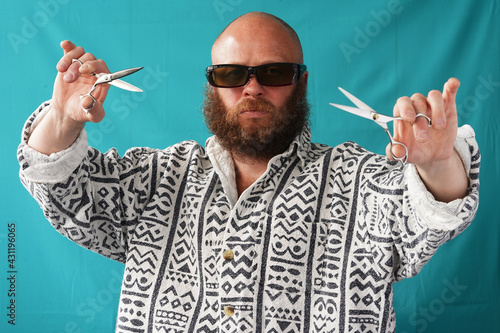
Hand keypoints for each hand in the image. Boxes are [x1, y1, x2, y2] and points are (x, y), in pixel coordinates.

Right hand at [27, 41, 110, 154]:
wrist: (67, 110)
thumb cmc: (83, 112)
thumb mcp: (91, 116)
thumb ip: (94, 110)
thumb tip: (89, 101)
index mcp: (103, 82)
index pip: (104, 68)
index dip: (95, 65)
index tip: (83, 71)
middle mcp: (95, 72)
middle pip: (90, 58)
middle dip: (78, 66)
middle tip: (69, 80)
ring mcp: (82, 66)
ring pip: (79, 53)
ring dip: (69, 60)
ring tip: (62, 72)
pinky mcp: (70, 63)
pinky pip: (72, 50)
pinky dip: (68, 46)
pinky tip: (64, 44)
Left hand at [389, 78, 467, 201]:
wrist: (433, 156)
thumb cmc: (415, 151)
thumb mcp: (405, 154)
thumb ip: (395, 153)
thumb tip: (394, 152)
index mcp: (403, 114)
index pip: (402, 103)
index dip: (405, 108)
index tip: (409, 119)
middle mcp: (417, 106)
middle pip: (417, 103)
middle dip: (420, 120)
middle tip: (423, 138)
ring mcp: (432, 105)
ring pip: (433, 96)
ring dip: (437, 110)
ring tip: (438, 127)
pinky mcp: (448, 106)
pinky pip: (449, 92)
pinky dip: (451, 86)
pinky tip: (453, 83)